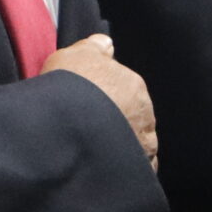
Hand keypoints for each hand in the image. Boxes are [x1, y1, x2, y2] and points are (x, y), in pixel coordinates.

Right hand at [45, 34, 158, 171]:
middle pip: (133, 115)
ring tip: (99, 151)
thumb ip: (94, 47)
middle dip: (119, 121)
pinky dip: (127, 168)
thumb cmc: (69, 87)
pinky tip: (110, 169)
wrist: (66, 127)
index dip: (107, 96)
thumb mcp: (75, 55)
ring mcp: (144, 143)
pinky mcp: (139, 169)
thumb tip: (107, 42)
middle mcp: (145, 113)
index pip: (125, 89)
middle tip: (92, 127)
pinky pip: (138, 168)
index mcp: (134, 84)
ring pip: (138, 143)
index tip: (89, 103)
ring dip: (124, 145)